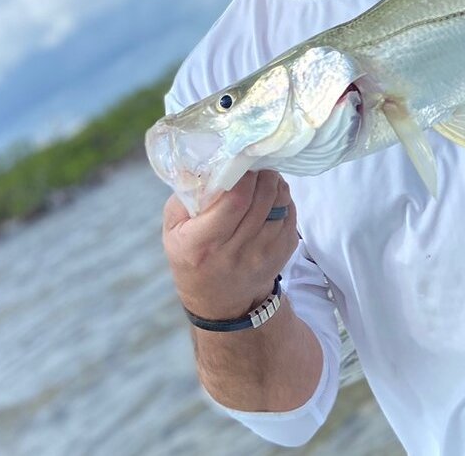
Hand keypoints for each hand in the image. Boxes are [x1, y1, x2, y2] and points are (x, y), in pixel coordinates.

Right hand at [162, 170, 297, 320]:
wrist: (220, 300)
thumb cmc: (192, 257)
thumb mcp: (173, 230)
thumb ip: (186, 196)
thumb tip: (209, 164)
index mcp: (202, 243)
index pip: (235, 201)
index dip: (243, 177)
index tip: (242, 163)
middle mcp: (235, 252)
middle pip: (262, 200)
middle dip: (262, 175)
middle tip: (256, 164)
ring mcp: (263, 255)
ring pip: (281, 205)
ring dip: (276, 184)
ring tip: (265, 178)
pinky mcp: (282, 254)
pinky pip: (291, 216)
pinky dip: (284, 200)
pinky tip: (272, 197)